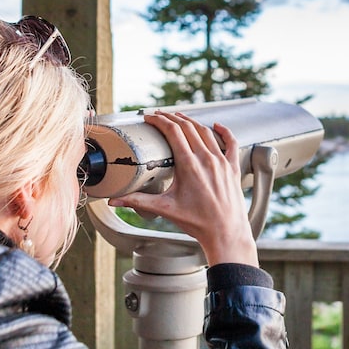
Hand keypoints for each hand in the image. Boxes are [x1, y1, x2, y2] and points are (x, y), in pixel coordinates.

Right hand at [107, 111, 258, 266]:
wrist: (225, 233)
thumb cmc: (198, 223)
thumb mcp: (165, 209)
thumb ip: (137, 202)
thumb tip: (114, 201)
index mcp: (189, 165)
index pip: (172, 132)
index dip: (159, 120)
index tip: (149, 117)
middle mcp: (207, 159)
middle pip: (187, 127)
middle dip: (171, 118)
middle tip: (159, 115)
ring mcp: (222, 162)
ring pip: (206, 132)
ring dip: (191, 121)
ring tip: (179, 117)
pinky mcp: (233, 168)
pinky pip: (231, 143)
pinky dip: (224, 131)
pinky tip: (216, 125)